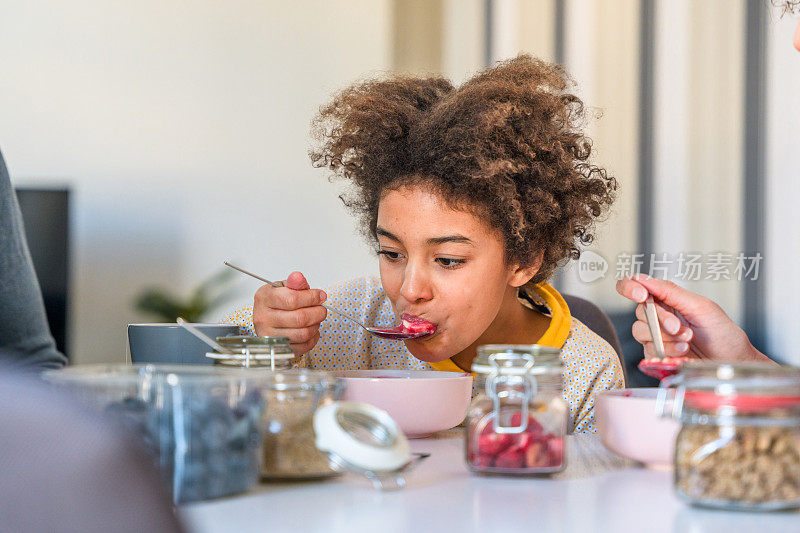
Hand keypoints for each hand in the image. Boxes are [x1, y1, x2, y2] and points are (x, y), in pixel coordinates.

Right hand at [252, 271, 326, 355]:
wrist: (266, 317)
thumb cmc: (276, 302)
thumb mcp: (283, 287)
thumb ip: (294, 282)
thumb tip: (298, 278)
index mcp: (264, 298)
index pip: (292, 299)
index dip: (312, 297)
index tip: (320, 296)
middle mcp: (263, 318)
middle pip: (300, 318)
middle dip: (318, 312)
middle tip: (321, 308)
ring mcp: (269, 335)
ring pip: (302, 334)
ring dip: (316, 326)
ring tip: (315, 319)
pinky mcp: (278, 349)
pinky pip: (302, 347)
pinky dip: (313, 338)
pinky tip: (311, 330)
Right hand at [615, 274, 769, 362]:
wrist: (731, 361)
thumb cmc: (722, 333)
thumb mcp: (700, 306)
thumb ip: (670, 292)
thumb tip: (643, 279)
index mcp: (668, 298)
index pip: (637, 286)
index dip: (630, 287)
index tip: (640, 294)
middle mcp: (659, 315)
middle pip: (639, 311)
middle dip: (660, 319)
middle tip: (679, 327)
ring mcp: (656, 335)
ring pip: (639, 331)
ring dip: (665, 337)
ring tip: (686, 340)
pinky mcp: (656, 353)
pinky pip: (647, 349)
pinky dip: (666, 350)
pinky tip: (682, 351)